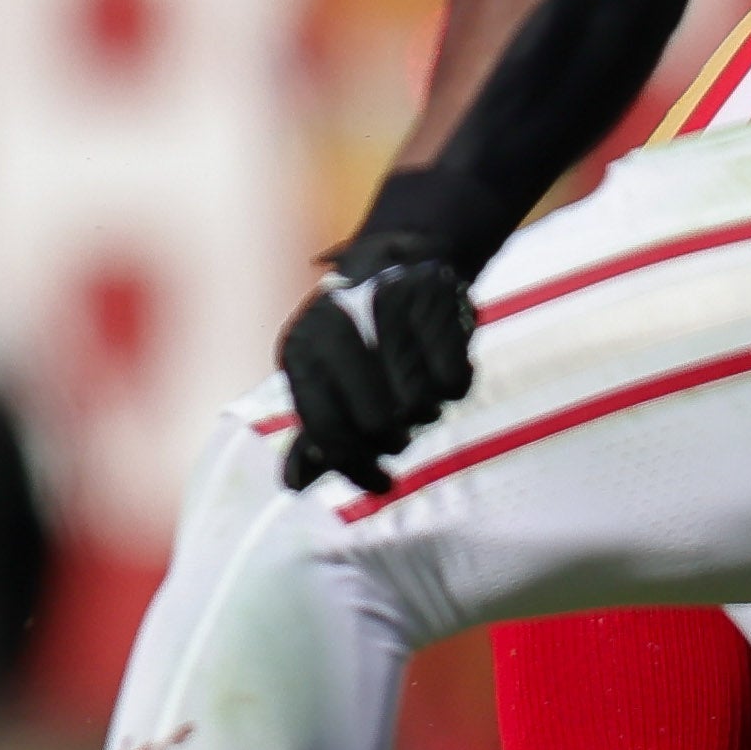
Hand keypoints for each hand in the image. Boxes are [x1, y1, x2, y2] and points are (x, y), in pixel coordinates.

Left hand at [277, 260, 479, 492]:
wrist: (397, 263)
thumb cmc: (356, 339)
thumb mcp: (323, 379)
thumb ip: (315, 433)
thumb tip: (294, 486)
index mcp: (299, 353)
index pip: (326, 432)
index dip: (355, 468)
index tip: (381, 483)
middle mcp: (334, 329)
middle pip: (377, 425)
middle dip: (394, 437)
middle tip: (398, 423)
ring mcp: (384, 313)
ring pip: (420, 406)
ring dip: (424, 410)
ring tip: (414, 384)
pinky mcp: (434, 305)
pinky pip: (455, 382)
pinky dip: (453, 383)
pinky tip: (439, 363)